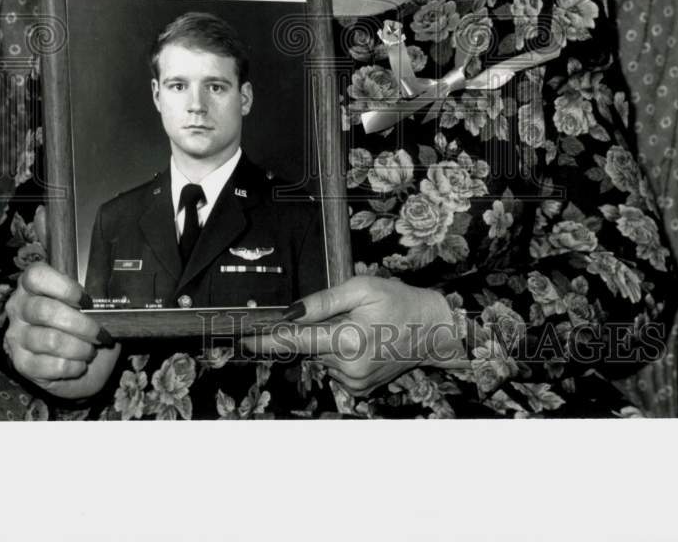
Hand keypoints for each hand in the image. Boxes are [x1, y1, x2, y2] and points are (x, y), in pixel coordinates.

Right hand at [4, 207, 120, 400]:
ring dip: (79, 346)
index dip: (62, 286)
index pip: (36, 275)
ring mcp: (18, 337)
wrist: (82, 357)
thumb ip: (61, 248)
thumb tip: (45, 209)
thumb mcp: (79, 279)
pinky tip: (79, 363)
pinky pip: (46, 366)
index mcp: (32, 284)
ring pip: (49, 340)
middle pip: (45, 311)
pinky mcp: (22, 365)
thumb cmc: (81, 313)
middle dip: (80, 323)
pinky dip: (70, 366)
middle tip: (100, 331)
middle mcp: (19, 308)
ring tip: (92, 347)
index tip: (86, 297)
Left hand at [243, 276, 467, 395]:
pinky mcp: (361, 390)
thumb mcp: (362, 288)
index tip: (244, 338)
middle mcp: (348, 368)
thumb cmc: (399, 302)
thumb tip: (290, 312)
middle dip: (317, 330)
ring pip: (323, 358)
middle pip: (310, 347)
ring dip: (331, 342)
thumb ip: (323, 301)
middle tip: (345, 316)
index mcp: (347, 340)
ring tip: (360, 328)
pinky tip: (363, 343)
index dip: (267, 339)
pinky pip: (336, 369)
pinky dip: (341, 355)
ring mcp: (355, 383)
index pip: (296, 341)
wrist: (433, 330)